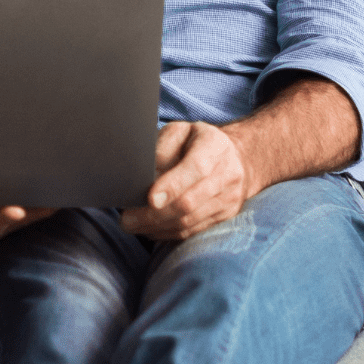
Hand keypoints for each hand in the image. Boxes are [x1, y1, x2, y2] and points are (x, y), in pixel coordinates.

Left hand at [119, 120, 254, 240]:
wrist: (236, 158)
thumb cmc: (198, 142)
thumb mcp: (180, 131)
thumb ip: (164, 147)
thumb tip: (149, 174)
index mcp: (215, 146)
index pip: (196, 169)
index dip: (173, 185)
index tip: (151, 198)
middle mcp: (227, 174)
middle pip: (190, 202)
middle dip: (155, 214)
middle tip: (127, 219)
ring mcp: (229, 199)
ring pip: (189, 221)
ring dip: (157, 227)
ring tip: (132, 225)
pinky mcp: (225, 216)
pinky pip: (193, 230)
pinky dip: (167, 232)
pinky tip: (149, 229)